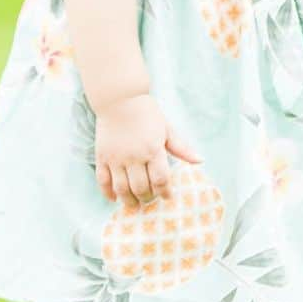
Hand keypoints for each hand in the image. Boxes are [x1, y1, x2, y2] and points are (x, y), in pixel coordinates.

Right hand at [93, 94, 203, 210]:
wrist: (120, 98)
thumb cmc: (146, 113)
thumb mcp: (167, 129)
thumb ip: (181, 148)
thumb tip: (200, 161)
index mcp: (153, 149)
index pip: (161, 180)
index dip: (165, 192)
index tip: (167, 196)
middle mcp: (134, 156)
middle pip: (141, 188)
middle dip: (148, 198)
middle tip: (150, 199)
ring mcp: (116, 158)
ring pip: (122, 189)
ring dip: (129, 200)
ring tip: (135, 203)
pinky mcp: (102, 157)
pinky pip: (103, 181)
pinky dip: (108, 193)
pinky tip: (115, 198)